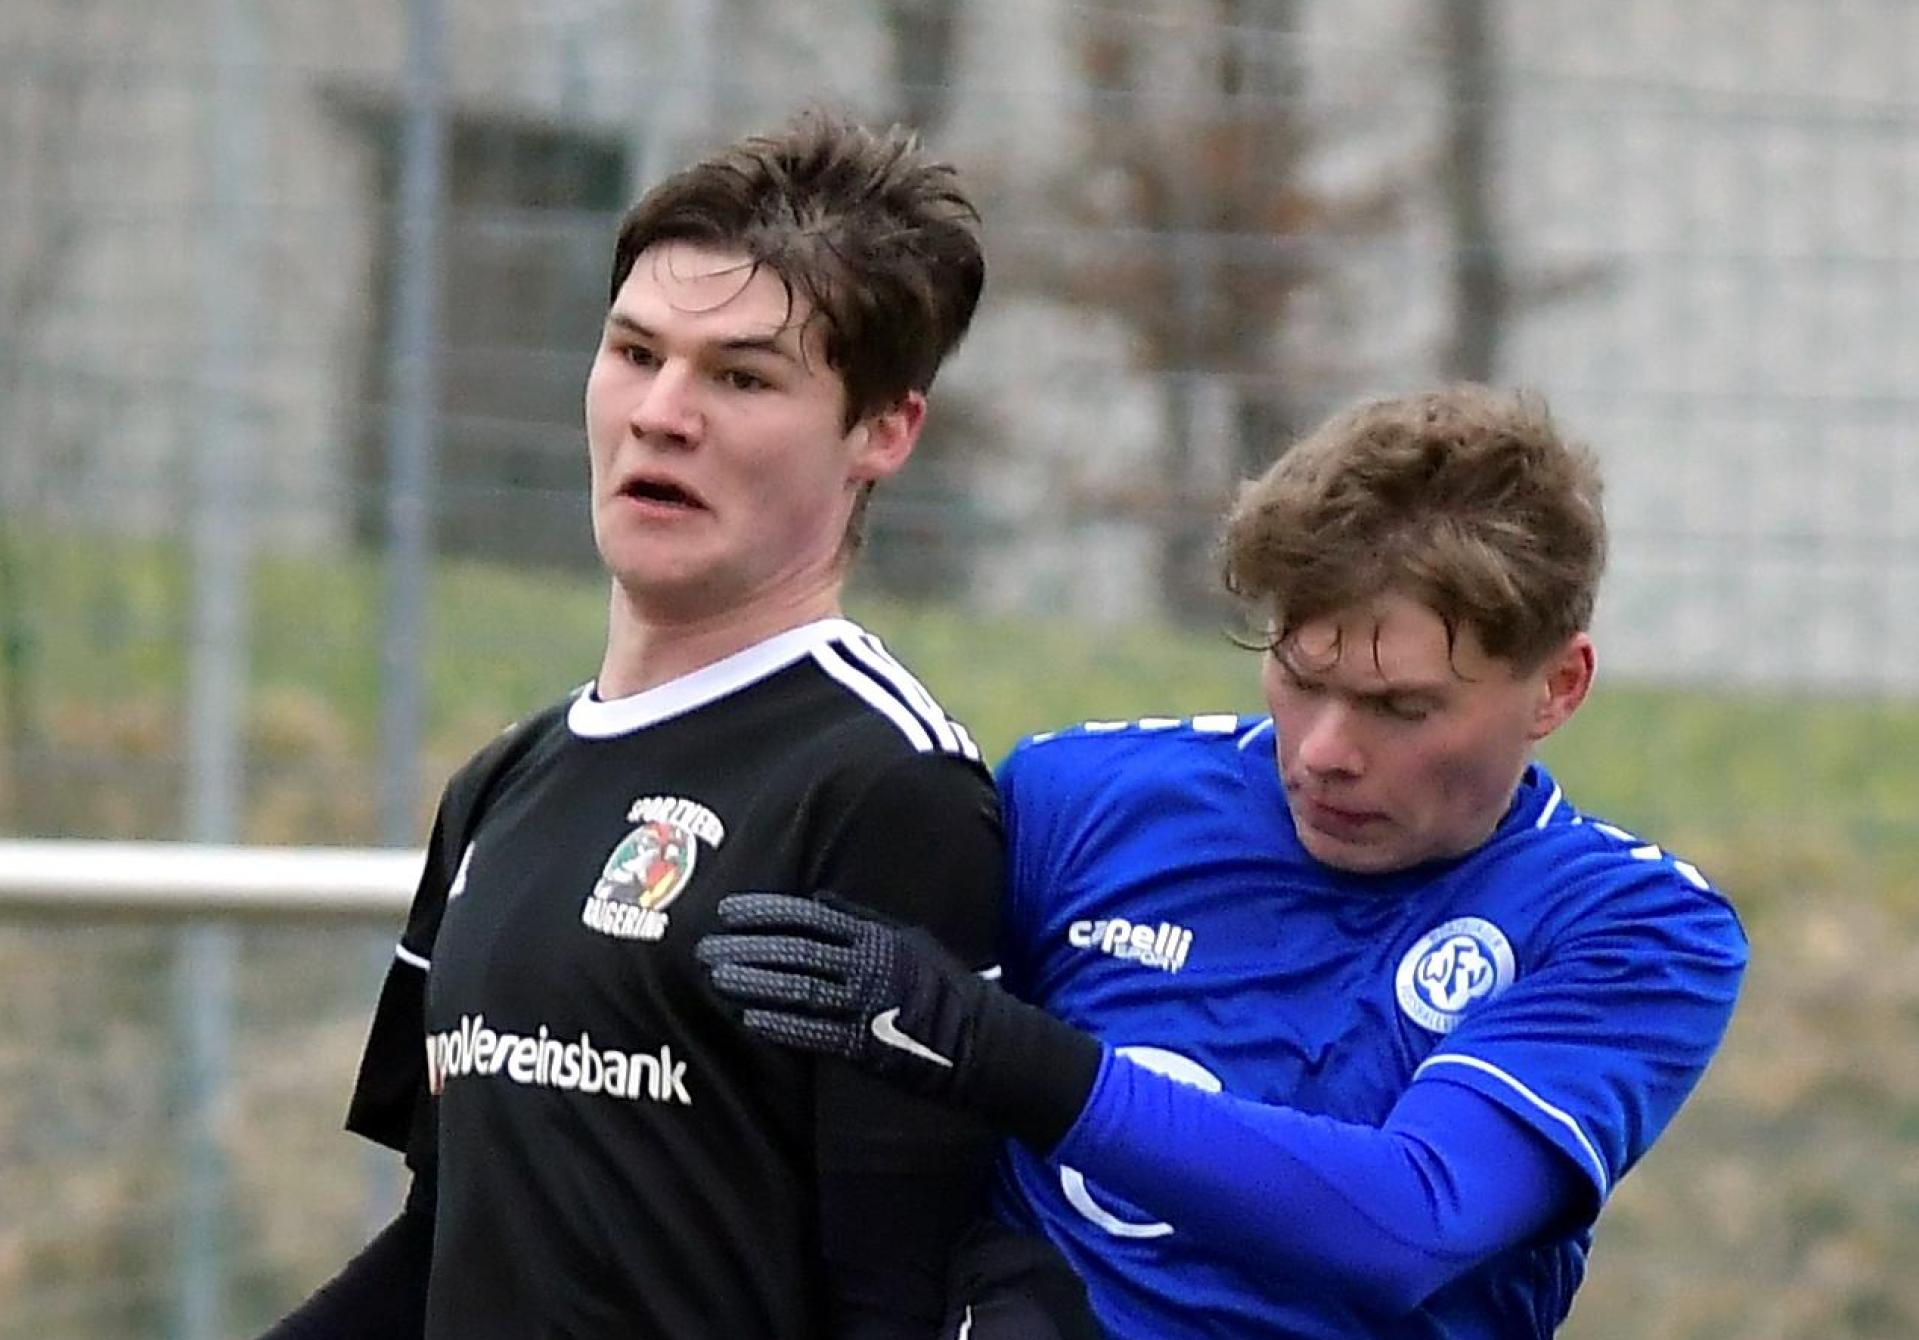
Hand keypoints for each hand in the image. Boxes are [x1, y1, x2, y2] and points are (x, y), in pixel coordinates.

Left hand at [696, 893, 1102, 1150]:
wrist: (984, 1041)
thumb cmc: (946, 987)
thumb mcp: (910, 939)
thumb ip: (863, 919)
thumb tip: (819, 898)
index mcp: (876, 935)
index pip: (808, 916)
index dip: (764, 912)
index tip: (727, 911)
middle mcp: (868, 964)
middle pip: (794, 951)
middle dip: (745, 949)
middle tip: (704, 948)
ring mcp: (866, 1004)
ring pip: (797, 988)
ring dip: (752, 983)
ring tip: (716, 979)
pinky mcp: (866, 1044)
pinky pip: (815, 1032)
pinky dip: (780, 1025)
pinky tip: (749, 1018)